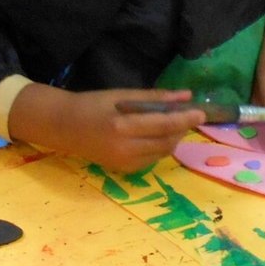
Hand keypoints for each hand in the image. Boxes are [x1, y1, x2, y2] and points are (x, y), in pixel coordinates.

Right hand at [9, 85, 204, 175]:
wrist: (63, 127)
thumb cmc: (92, 105)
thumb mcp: (122, 95)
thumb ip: (155, 98)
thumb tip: (186, 97)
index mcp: (122, 126)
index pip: (164, 125)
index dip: (185, 119)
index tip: (201, 112)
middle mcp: (124, 149)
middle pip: (166, 142)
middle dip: (181, 130)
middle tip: (188, 116)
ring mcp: (123, 162)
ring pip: (162, 153)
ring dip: (172, 139)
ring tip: (172, 124)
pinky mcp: (123, 170)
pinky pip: (151, 160)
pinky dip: (159, 147)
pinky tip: (155, 136)